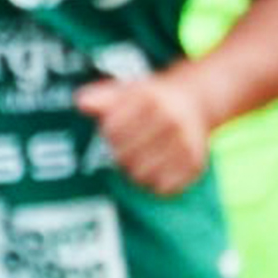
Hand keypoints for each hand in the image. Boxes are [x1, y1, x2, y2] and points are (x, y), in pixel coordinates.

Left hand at [77, 72, 213, 196]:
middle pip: (124, 155)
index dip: (109, 134)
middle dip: (120, 153)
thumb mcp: (128, 90)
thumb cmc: (152, 99)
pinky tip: (156, 168)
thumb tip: (81, 103)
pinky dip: (155, 182)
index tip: (115, 130)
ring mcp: (185, 143)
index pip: (113, 130)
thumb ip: (103, 97)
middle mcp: (172, 120)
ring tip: (139, 158)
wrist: (195, 103)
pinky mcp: (195, 164)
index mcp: (151, 99)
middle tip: (127, 146)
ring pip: (141, 175)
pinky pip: (163, 187)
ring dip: (135, 170)